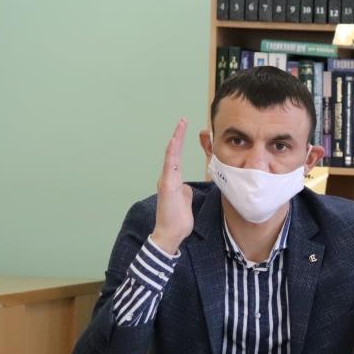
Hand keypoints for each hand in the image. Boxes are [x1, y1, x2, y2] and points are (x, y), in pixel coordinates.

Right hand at [150, 118, 193, 254]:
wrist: (171, 233)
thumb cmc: (178, 219)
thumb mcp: (186, 201)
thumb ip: (185, 191)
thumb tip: (186, 186)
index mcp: (174, 180)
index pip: (178, 157)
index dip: (181, 143)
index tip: (185, 129)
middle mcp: (168, 178)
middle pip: (173, 152)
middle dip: (178, 136)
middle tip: (183, 120)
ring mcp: (167, 181)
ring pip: (171, 157)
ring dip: (175, 141)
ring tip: (180, 126)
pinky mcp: (167, 186)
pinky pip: (170, 166)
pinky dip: (171, 154)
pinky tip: (174, 143)